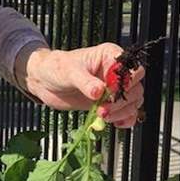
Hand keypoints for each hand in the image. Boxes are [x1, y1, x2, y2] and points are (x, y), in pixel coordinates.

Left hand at [19, 44, 144, 126]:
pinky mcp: (110, 102)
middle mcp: (116, 72)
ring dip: (121, 112)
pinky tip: (116, 124)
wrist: (45, 81)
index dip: (125, 82)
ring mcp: (114, 88)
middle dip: (121, 101)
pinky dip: (125, 119)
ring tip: (101, 115)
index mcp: (110, 56)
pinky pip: (127, 112)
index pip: (131, 68)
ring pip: (132, 102)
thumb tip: (99, 92)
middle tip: (102, 109)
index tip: (109, 92)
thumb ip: (85, 82)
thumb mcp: (69, 72)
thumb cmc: (56, 68)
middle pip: (135, 88)